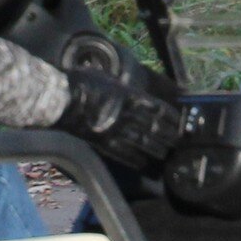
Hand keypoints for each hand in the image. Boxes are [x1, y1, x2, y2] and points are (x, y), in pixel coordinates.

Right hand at [50, 65, 183, 172]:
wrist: (60, 100)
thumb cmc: (81, 82)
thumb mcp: (107, 78)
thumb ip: (122, 88)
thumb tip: (131, 91)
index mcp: (130, 96)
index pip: (158, 109)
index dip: (171, 117)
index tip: (180, 122)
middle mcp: (128, 115)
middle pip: (154, 127)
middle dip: (168, 135)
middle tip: (178, 141)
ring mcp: (116, 131)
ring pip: (143, 142)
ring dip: (156, 148)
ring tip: (165, 153)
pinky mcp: (104, 143)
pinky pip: (124, 154)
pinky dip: (135, 159)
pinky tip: (143, 163)